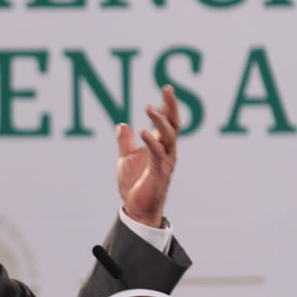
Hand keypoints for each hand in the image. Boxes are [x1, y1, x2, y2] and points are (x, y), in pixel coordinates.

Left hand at [116, 85, 179, 227]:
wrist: (136, 209)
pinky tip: (143, 131)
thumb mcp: (126, 159)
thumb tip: (121, 124)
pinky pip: (158, 154)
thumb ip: (125, 142)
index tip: (166, 88)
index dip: (168, 105)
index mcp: (160, 146)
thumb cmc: (134, 185)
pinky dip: (151, 141)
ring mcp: (165, 162)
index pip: (168, 122)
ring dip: (160, 121)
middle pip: (174, 124)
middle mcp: (167, 152)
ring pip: (168, 137)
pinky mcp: (159, 173)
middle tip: (167, 89)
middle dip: (171, 106)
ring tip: (149, 108)